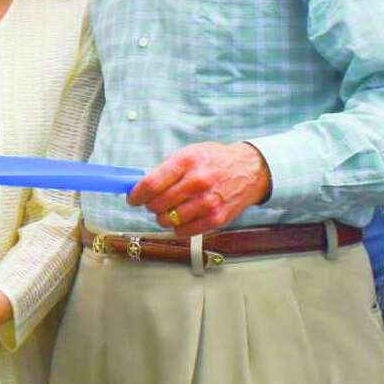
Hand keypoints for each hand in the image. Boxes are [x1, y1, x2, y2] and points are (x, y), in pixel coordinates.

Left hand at [127, 141, 271, 236]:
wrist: (251, 170)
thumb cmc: (215, 161)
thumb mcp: (189, 153)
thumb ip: (165, 169)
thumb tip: (139, 186)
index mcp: (187, 161)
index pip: (151, 184)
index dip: (136, 194)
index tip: (132, 198)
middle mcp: (198, 182)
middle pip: (158, 203)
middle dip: (149, 206)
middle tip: (151, 204)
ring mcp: (208, 202)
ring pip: (169, 219)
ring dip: (162, 217)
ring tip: (166, 211)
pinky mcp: (217, 218)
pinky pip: (185, 230)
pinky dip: (176, 227)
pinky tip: (179, 219)